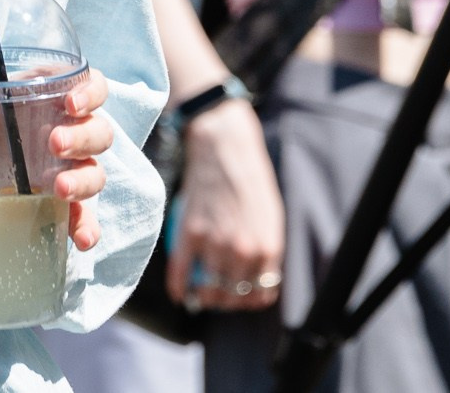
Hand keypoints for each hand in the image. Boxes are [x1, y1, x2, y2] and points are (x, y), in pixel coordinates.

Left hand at [0, 68, 117, 251]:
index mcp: (52, 100)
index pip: (91, 87)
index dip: (89, 91)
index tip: (71, 101)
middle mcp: (70, 133)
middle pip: (98, 131)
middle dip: (81, 137)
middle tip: (54, 143)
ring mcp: (71, 170)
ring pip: (96, 172)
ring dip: (83, 181)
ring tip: (57, 189)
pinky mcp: (66, 205)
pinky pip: (87, 216)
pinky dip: (88, 228)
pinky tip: (79, 241)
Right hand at [172, 94, 283, 311]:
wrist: (225, 147)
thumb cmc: (250, 179)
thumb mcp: (271, 217)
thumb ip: (265, 249)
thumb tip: (256, 277)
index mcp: (269, 247)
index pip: (261, 294)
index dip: (249, 300)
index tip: (239, 296)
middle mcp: (245, 250)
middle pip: (232, 296)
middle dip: (224, 302)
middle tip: (216, 294)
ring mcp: (216, 243)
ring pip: (208, 290)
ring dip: (202, 298)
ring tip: (198, 293)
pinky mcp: (191, 232)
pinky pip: (182, 272)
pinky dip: (179, 287)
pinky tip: (179, 292)